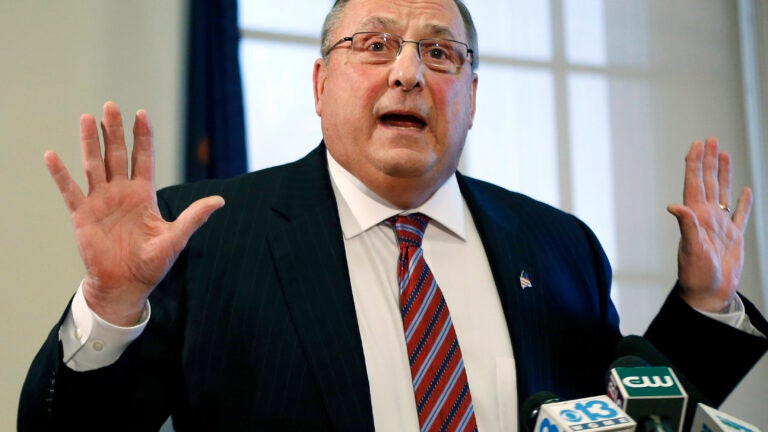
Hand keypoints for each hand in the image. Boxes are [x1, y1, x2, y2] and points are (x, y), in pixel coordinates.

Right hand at [45, 102, 224, 324]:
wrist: (126, 284)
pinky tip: (52, 156)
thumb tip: (220, 200)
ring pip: (94, 165)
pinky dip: (61, 174)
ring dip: (89, 142)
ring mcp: (101, 202)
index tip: (141, 113)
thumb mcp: (176, 238)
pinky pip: (70, 191)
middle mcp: (121, 193)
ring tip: (86, 118)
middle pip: (116, 155)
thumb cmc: (152, 263)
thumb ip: (194, 217)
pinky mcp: (83, 215)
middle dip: (114, 131)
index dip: (142, 136)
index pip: (143, 158)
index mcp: (143, 195)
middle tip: (110, 105)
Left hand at [667, 137, 751, 311]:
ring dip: (723, 173)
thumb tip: (674, 206)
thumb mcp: (690, 248)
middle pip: (707, 181)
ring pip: (722, 192)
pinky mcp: (733, 237)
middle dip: (708, 160)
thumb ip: (686, 226)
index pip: (694, 183)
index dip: (695, 163)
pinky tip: (745, 190)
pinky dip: (743, 201)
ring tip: (724, 154)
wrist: (708, 293)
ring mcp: (720, 225)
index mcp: (695, 216)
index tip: (696, 144)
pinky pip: (740, 214)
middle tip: (710, 139)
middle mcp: (706, 216)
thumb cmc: (695, 274)